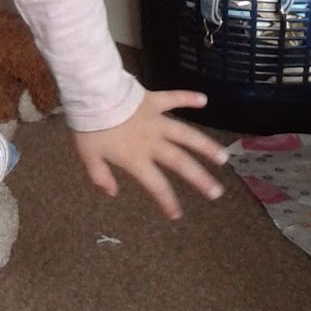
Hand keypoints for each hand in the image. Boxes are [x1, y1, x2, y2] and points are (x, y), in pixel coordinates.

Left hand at [72, 91, 228, 220]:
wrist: (93, 94)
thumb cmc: (90, 126)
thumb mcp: (87, 156)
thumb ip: (100, 176)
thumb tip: (111, 193)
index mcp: (136, 158)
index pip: (156, 185)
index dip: (167, 201)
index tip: (176, 215)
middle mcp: (152, 142)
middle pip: (180, 163)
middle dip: (199, 179)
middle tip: (217, 192)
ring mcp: (156, 120)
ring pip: (186, 134)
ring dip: (205, 145)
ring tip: (223, 157)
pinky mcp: (154, 100)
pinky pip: (174, 98)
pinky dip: (188, 97)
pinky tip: (204, 100)